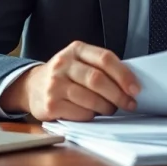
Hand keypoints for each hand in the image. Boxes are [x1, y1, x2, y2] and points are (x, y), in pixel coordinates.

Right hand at [0, 41, 139, 120]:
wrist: (31, 86)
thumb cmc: (65, 75)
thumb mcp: (80, 61)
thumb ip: (101, 67)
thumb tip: (130, 85)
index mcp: (76, 49)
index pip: (105, 58)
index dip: (124, 74)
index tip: (136, 89)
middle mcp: (63, 64)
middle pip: (98, 79)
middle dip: (118, 95)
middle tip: (129, 104)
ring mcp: (55, 84)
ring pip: (90, 99)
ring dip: (106, 107)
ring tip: (110, 109)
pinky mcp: (51, 104)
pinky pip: (80, 113)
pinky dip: (91, 115)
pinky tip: (91, 113)